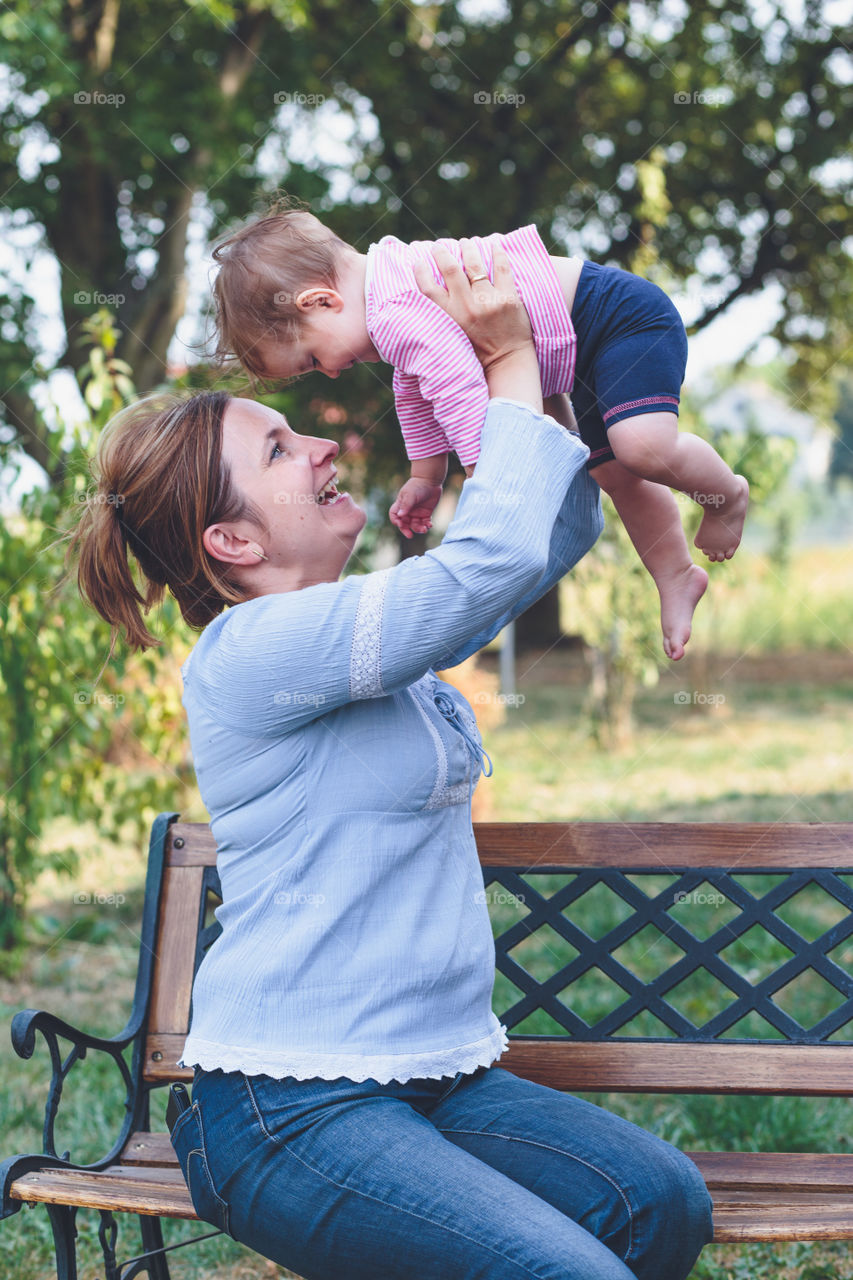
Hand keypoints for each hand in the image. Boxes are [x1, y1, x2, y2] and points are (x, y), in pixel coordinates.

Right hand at [390, 477, 443, 539]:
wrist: (431, 480)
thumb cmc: (418, 486)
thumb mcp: (410, 494)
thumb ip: (406, 505)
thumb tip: (400, 516)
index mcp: (401, 505)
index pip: (394, 516)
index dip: (396, 521)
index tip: (401, 524)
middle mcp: (408, 510)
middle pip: (404, 524)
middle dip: (406, 530)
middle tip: (410, 536)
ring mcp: (417, 513)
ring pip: (415, 525)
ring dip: (419, 529)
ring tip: (424, 529)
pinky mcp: (426, 513)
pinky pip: (425, 523)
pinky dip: (427, 526)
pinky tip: (429, 525)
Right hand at [411, 239, 533, 375]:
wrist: (507, 362)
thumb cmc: (477, 352)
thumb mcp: (453, 336)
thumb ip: (444, 317)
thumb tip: (432, 295)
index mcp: (450, 318)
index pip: (428, 288)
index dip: (421, 271)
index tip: (420, 261)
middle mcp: (466, 307)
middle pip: (450, 269)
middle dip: (442, 253)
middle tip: (439, 246)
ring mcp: (488, 301)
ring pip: (474, 264)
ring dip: (468, 248)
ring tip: (465, 243)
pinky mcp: (508, 298)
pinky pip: (501, 267)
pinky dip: (497, 252)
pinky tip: (493, 244)